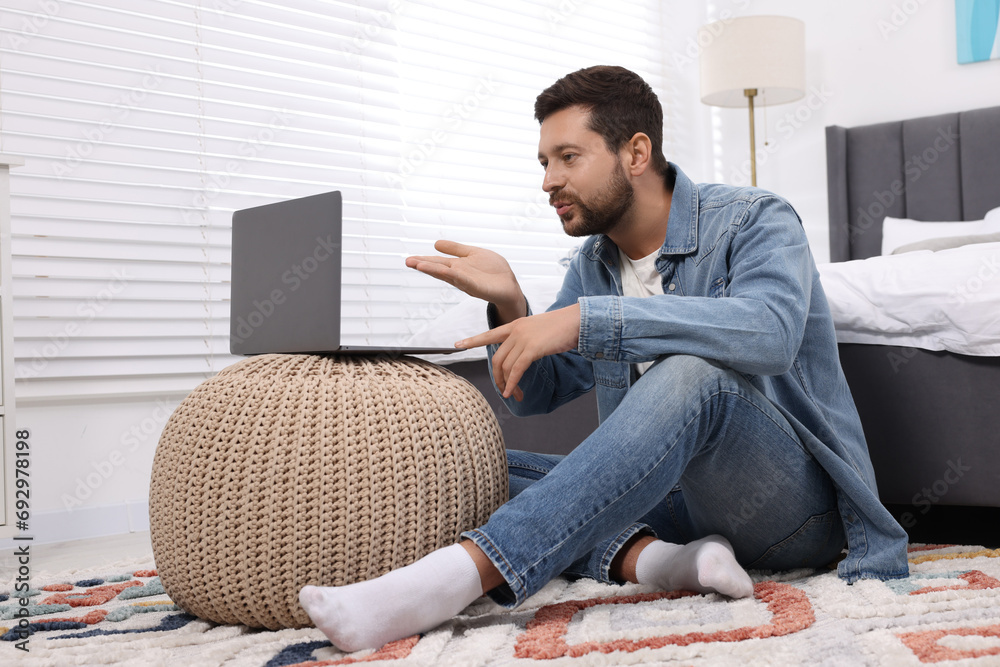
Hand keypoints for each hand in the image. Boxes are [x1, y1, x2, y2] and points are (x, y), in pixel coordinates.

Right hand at [405, 240, 525, 322]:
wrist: (509, 285)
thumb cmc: (493, 271)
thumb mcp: (472, 253)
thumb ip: (456, 249)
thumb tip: (436, 243)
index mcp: (457, 266)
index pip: (437, 262)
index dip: (424, 260)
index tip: (409, 260)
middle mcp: (459, 275)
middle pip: (438, 269)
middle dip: (424, 265)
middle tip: (408, 262)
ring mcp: (467, 282)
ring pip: (448, 275)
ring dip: (434, 270)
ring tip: (420, 265)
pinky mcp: (478, 287)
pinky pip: (465, 281)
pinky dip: (456, 276)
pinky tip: (446, 271)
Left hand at [456, 303, 580, 400]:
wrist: (578, 321)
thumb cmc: (563, 327)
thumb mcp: (539, 330)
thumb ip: (527, 339)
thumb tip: (522, 355)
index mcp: (516, 325)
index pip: (490, 334)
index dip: (473, 340)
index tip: (458, 344)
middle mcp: (516, 331)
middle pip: (497, 358)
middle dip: (498, 377)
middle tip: (503, 390)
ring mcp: (523, 339)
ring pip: (506, 366)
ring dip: (507, 384)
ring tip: (513, 395)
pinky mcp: (533, 349)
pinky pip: (517, 370)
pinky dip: (512, 383)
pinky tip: (513, 392)